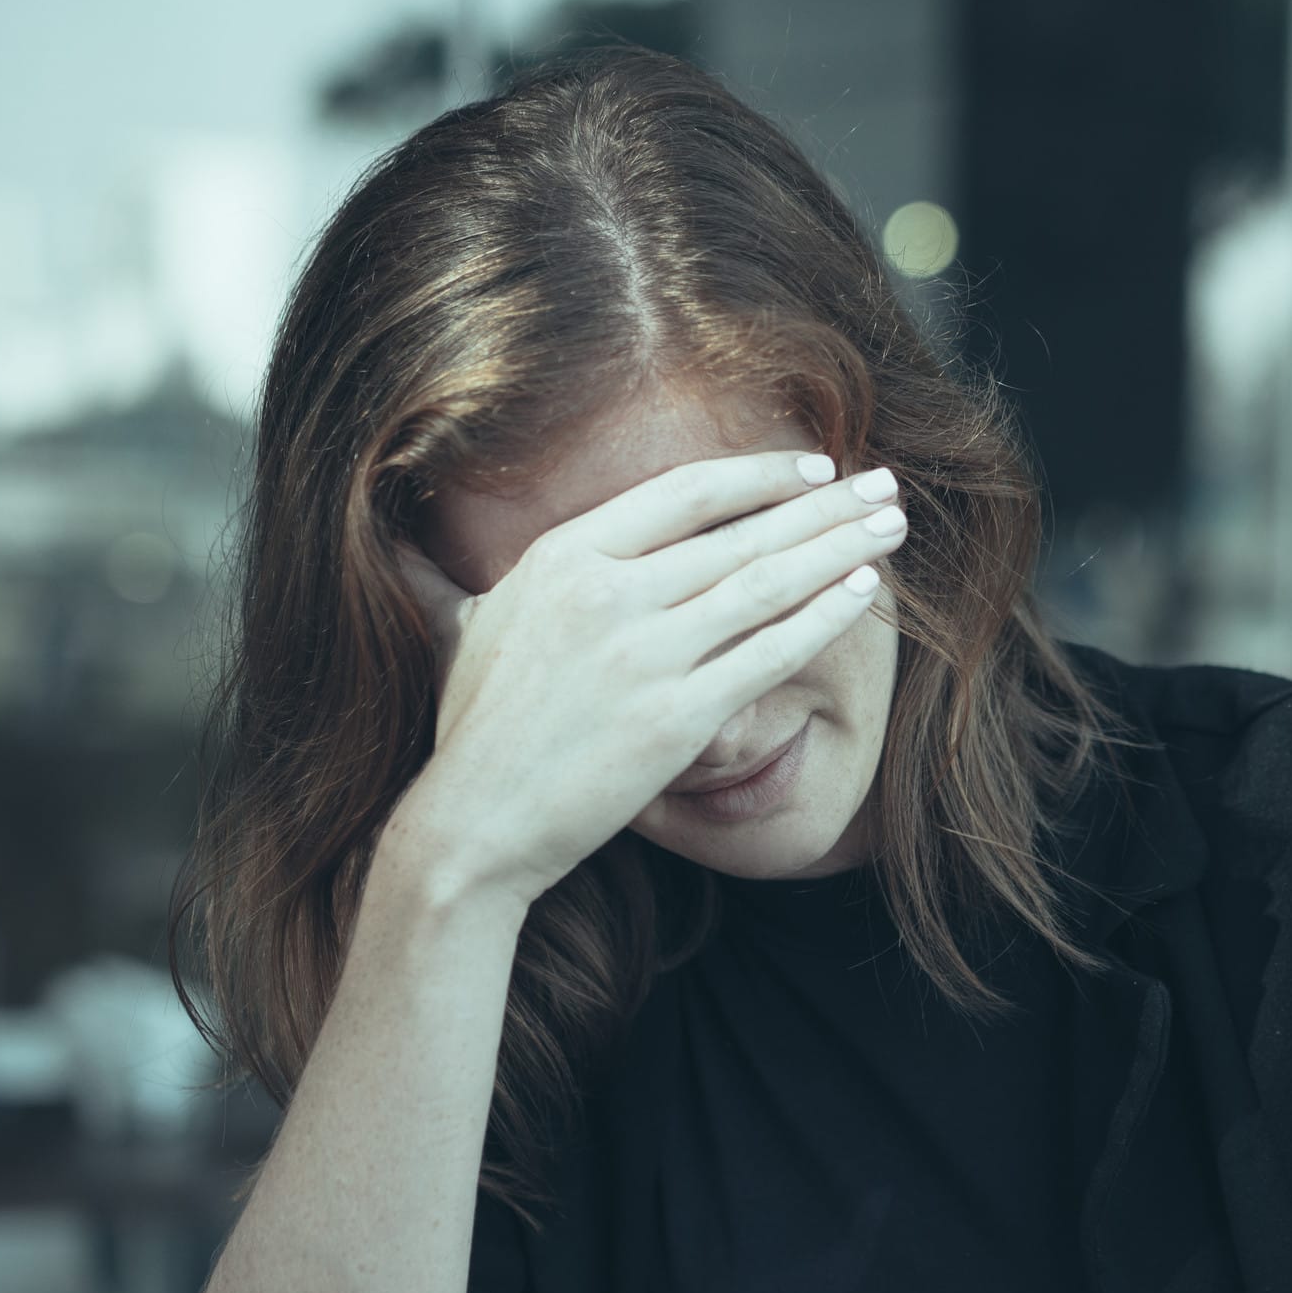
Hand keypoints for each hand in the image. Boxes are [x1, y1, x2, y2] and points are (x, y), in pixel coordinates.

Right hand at [387, 450, 904, 904]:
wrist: (474, 824)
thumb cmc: (473, 732)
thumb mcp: (461, 630)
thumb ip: (455, 577)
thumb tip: (399, 539)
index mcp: (562, 556)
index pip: (684, 493)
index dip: (759, 475)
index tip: (814, 467)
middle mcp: (607, 591)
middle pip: (743, 531)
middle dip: (826, 505)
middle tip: (884, 486)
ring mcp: (645, 653)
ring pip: (767, 583)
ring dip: (841, 548)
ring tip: (892, 527)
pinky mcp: (676, 717)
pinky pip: (770, 653)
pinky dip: (824, 616)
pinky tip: (865, 593)